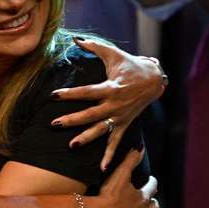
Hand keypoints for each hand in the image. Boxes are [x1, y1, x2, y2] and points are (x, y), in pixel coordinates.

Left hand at [50, 37, 164, 169]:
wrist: (155, 79)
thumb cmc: (131, 65)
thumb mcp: (113, 54)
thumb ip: (94, 46)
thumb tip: (75, 38)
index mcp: (111, 88)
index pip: (86, 92)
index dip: (70, 94)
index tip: (53, 95)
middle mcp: (115, 105)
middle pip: (90, 114)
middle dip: (72, 119)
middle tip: (54, 123)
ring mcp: (120, 116)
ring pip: (101, 130)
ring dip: (87, 138)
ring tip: (71, 145)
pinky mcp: (125, 123)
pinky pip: (116, 142)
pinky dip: (110, 156)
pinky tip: (102, 169)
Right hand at [98, 150, 158, 207]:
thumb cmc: (110, 195)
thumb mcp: (120, 174)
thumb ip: (130, 161)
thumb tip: (140, 148)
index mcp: (141, 196)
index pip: (150, 187)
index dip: (151, 183)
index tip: (151, 180)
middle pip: (153, 207)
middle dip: (153, 204)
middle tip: (151, 202)